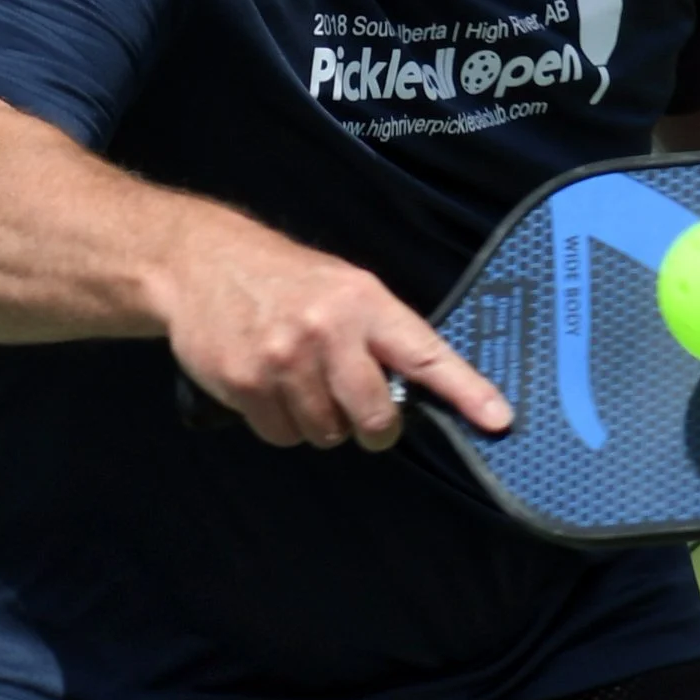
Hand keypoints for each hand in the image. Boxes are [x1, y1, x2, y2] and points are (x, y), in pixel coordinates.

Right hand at [159, 205, 512, 451]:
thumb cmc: (283, 278)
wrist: (200, 263)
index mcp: (364, 303)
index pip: (426, 354)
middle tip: (360, 413)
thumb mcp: (342, 287)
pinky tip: (270, 390)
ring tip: (301, 384)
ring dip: (320, 423)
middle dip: (374, 427)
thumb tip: (421, 391)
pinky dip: (282, 424)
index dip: (466, 391)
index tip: (498, 419)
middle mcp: (328, 330)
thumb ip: (379, 335)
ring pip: (327, 433)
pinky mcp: (246, 384)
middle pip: (375, 417)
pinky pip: (283, 436)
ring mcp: (285, 360)